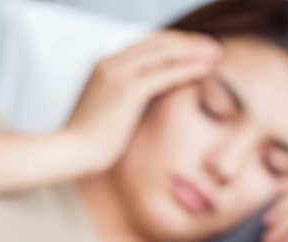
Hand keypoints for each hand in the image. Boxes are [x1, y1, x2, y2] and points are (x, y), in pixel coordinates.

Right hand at [64, 30, 220, 174]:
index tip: (195, 51)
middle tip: (214, 47)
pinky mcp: (127, 90)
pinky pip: (165, 73)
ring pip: (164, 52)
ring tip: (217, 55)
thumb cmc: (88, 142)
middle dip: (189, 42)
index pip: (146, 46)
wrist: (70, 153)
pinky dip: (188, 69)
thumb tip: (142, 106)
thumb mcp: (106, 114)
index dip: (174, 45)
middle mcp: (110, 62)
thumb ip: (124, 101)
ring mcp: (118, 73)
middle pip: (158, 41)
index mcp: (104, 66)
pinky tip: (207, 70)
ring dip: (193, 52)